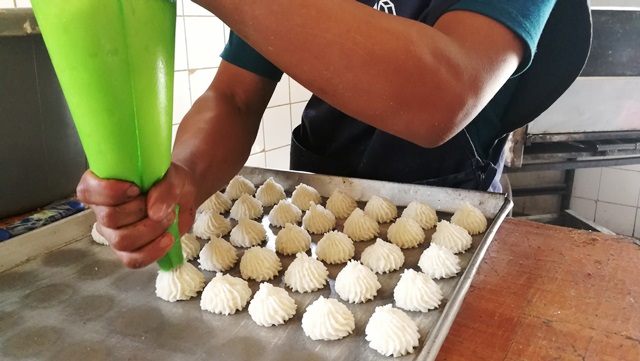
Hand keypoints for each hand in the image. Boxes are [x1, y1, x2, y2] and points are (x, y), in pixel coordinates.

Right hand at [77, 163, 197, 268]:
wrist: (182, 199)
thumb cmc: (168, 183)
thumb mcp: (172, 177)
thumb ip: (165, 188)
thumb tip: (155, 211)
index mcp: (102, 184)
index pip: (87, 191)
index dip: (109, 192)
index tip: (135, 189)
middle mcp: (102, 210)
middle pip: (108, 218)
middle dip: (140, 211)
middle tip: (162, 204)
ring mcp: (112, 233)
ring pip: (120, 241)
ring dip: (150, 230)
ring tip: (169, 218)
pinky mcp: (125, 251)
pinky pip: (131, 260)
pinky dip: (153, 251)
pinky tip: (167, 238)